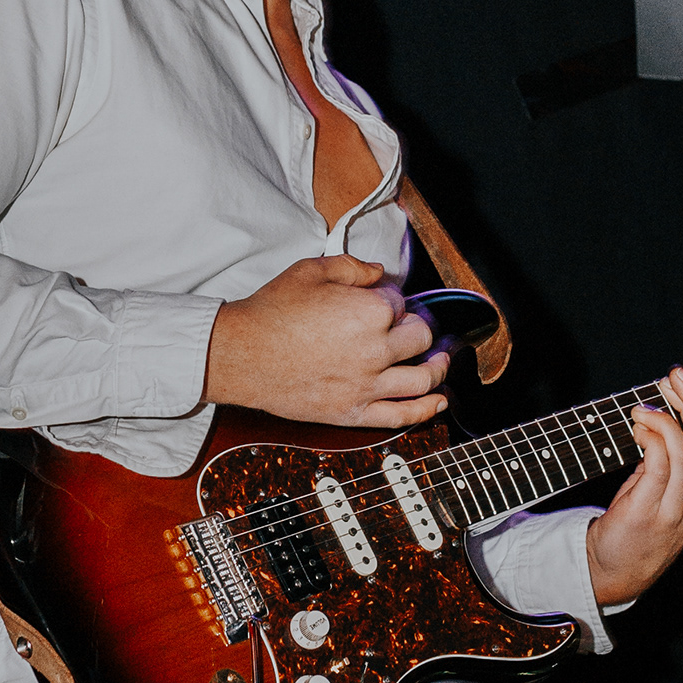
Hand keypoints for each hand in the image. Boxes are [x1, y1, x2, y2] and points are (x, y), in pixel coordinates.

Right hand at [204, 255, 448, 428]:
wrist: (240, 354)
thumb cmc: (272, 312)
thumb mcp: (312, 270)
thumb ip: (354, 266)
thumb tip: (380, 272)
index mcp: (370, 311)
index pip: (399, 301)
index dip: (389, 298)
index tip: (378, 300)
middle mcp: (376, 349)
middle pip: (420, 337)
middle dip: (418, 328)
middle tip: (411, 326)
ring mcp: (367, 385)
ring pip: (423, 379)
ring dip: (439, 367)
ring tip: (441, 360)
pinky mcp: (353, 412)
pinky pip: (402, 415)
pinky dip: (427, 410)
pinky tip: (439, 402)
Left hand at [584, 371, 682, 606]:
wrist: (614, 572)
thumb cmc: (637, 525)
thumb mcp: (663, 490)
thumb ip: (669, 459)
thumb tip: (663, 413)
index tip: (678, 379)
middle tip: (672, 375)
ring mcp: (676, 508)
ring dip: (663, 418)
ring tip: (640, 409)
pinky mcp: (649, 512)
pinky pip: (659, 464)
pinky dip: (650, 437)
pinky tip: (636, 429)